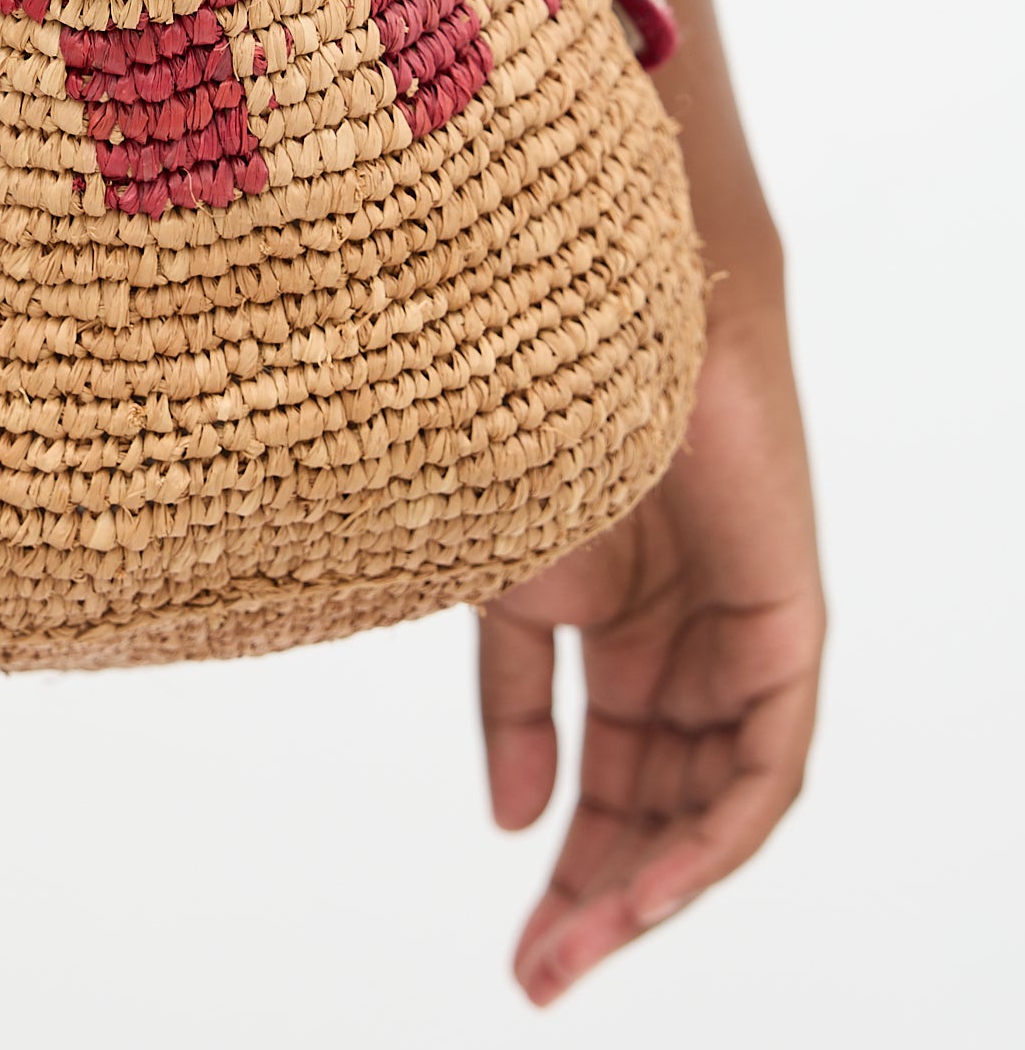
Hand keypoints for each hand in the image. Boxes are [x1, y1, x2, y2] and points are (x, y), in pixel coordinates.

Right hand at [477, 281, 823, 1005]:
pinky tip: (653, 884)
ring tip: (579, 950)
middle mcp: (684, 645)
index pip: (605, 780)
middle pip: (656, 808)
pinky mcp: (787, 625)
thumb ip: (515, 699)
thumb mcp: (502, 582)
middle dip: (602, 903)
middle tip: (542, 979)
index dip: (568, 871)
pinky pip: (766, 766)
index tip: (525, 952)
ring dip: (650, 888)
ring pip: (709, 803)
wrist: (591, 311)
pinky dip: (716, 835)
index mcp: (615, 627)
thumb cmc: (532, 417)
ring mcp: (737, 638)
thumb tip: (516, 819)